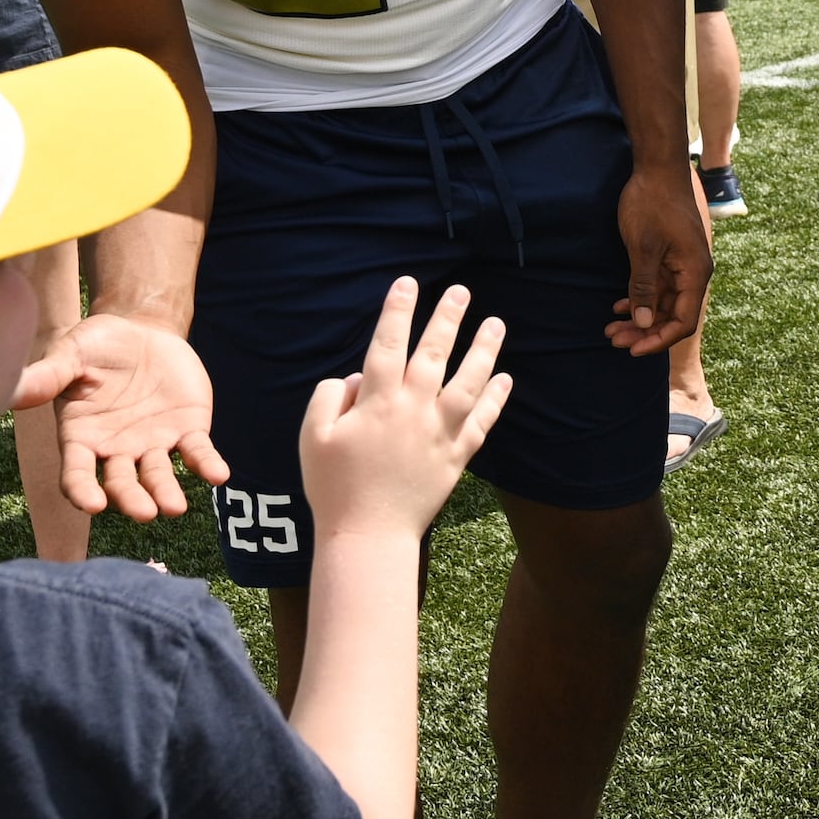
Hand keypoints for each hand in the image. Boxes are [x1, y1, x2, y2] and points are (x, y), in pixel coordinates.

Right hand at [21, 311, 229, 519]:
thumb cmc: (96, 346)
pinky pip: (198, 453)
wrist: (141, 331)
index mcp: (82, 439)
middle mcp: (117, 451)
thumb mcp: (70, 354)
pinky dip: (208, 466)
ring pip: (159, 477)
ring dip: (167, 493)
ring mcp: (153, 445)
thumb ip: (47, 376)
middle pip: (122, 484)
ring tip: (175, 508)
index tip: (93, 504)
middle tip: (145, 513)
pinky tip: (219, 475)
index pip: (78, 475)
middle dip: (133, 500)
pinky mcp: (187, 432)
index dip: (83, 491)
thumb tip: (8, 389)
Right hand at [301, 280, 513, 542]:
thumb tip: (356, 378)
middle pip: (434, 354)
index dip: (397, 311)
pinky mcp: (457, 457)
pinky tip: (506, 377)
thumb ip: (329, 397)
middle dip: (447, 318)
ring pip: (468, 382)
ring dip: (483, 350)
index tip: (408, 283)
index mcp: (377, 403)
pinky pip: (482, 422)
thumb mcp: (312, 437)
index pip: (387, 344)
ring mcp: (439, 433)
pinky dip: (496, 399)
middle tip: (461, 291)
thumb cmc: (333, 486)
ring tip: (495, 323)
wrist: (368, 535)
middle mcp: (413, 411)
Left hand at [605, 159, 710, 353]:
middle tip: (613, 340)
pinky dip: (640, 298)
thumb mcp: (643, 248)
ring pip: (663, 303)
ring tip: (611, 328)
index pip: (683, 321)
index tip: (632, 349)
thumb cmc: (653, 203)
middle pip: (673, 316)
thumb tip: (643, 323)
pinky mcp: (671, 256)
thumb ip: (644, 287)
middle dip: (644, 332)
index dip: (659, 340)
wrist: (658, 167)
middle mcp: (694, 273)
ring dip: (639, 317)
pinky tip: (619, 305)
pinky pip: (659, 287)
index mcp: (695, 273)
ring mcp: (682, 264)